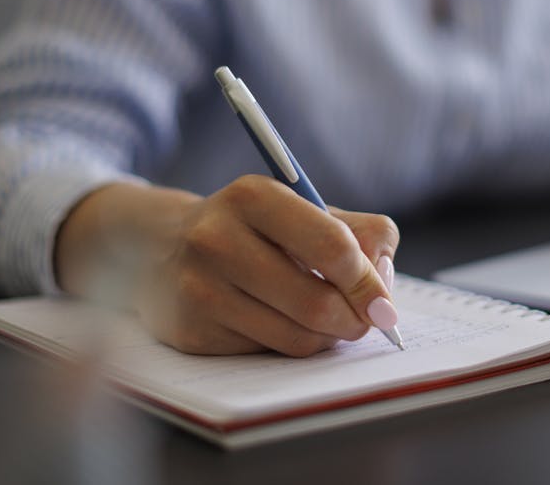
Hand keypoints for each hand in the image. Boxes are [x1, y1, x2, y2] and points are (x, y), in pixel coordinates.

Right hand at [55, 176, 399, 356]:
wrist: (163, 250)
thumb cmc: (255, 231)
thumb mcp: (304, 210)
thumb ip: (360, 232)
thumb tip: (385, 280)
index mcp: (254, 195)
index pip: (332, 245)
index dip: (370, 282)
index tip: (386, 304)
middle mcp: (218, 237)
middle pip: (317, 300)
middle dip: (354, 319)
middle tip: (365, 321)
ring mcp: (199, 286)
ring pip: (297, 335)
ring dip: (327, 336)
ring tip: (325, 318)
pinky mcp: (190, 330)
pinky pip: (268, 353)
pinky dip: (290, 344)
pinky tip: (278, 321)